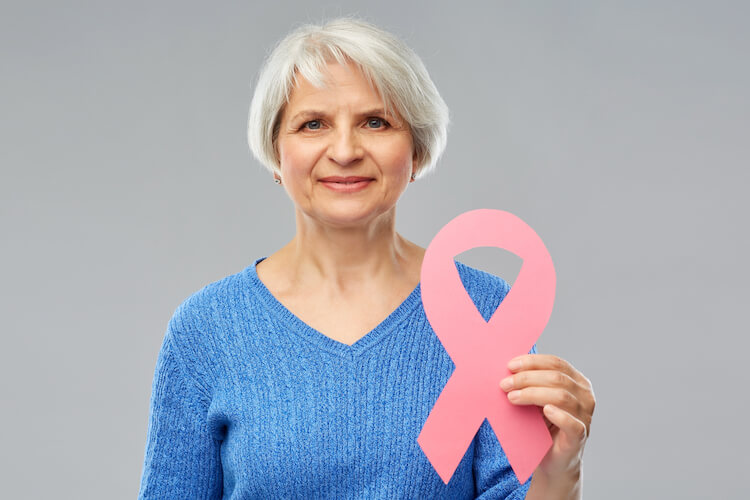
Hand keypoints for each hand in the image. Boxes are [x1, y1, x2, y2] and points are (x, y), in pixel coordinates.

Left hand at [499, 354, 594, 483]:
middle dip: (527, 378)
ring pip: (561, 396)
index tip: (510, 365)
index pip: (556, 363)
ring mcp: (585, 416)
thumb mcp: (537, 399)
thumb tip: (509, 369)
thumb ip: (531, 383)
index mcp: (577, 382)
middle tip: (505, 384)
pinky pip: (572, 424)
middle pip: (557, 378)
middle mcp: (585, 396)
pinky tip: (545, 410)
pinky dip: (559, 415)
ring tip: (512, 397)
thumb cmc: (543, 424)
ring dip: (533, 393)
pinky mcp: (579, 437)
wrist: (551, 459)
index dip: (532, 362)